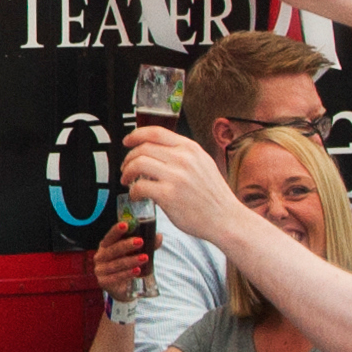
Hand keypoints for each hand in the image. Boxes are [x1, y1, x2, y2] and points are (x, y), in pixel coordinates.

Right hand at [89, 220, 157, 307]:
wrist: (122, 288)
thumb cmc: (127, 265)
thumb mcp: (136, 253)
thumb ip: (147, 245)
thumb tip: (159, 236)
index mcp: (106, 245)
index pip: (110, 236)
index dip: (116, 230)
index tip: (125, 225)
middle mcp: (100, 256)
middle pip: (113, 249)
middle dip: (127, 245)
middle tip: (140, 241)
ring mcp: (100, 270)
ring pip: (116, 264)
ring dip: (131, 260)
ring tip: (144, 258)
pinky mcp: (103, 282)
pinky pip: (115, 277)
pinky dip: (127, 274)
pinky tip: (137, 271)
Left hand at [124, 122, 252, 248]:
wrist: (226, 219)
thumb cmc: (213, 196)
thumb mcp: (203, 164)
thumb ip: (183, 155)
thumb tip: (156, 150)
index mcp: (191, 148)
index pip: (156, 132)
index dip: (136, 135)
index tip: (127, 142)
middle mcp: (183, 158)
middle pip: (143, 148)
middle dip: (129, 158)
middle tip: (126, 169)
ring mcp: (176, 176)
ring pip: (138, 164)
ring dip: (127, 173)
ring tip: (128, 182)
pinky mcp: (168, 196)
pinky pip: (139, 186)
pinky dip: (133, 191)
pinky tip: (137, 196)